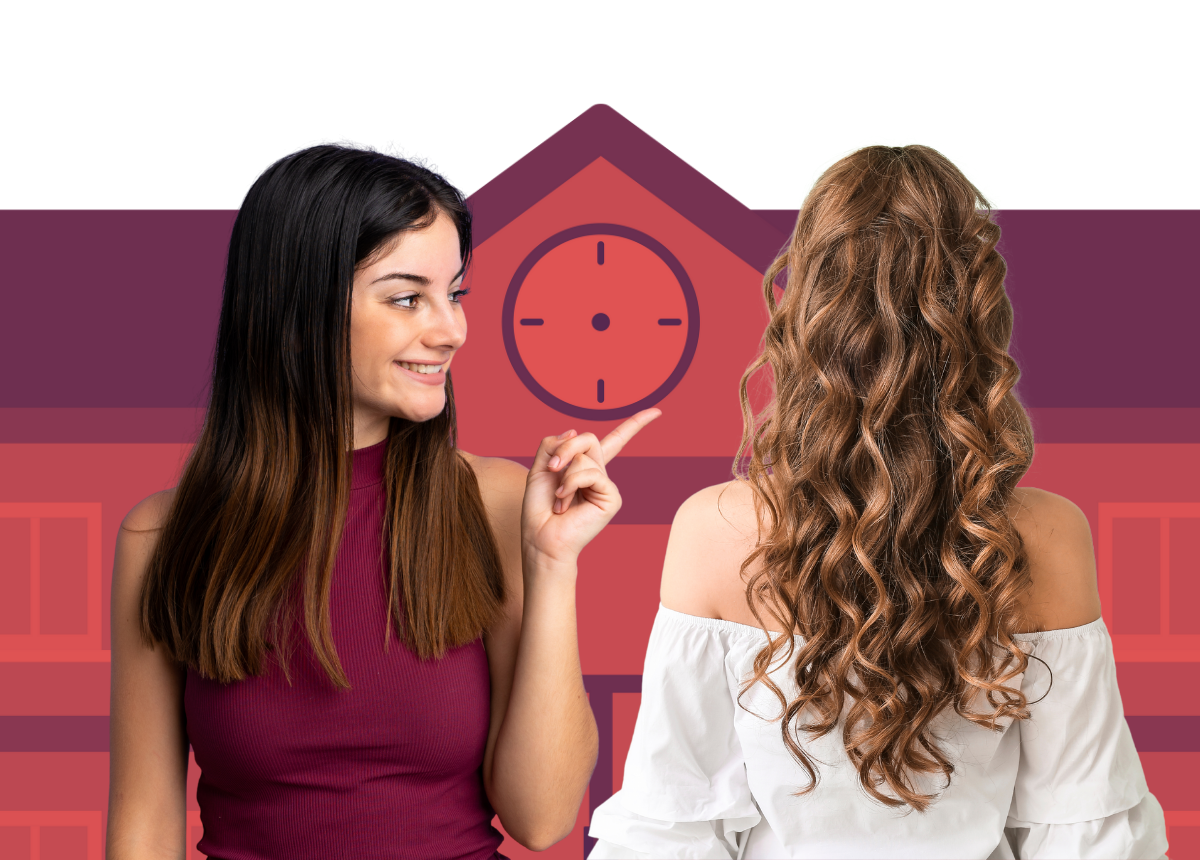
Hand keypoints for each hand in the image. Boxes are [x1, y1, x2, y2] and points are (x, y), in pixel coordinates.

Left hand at [521, 409, 660, 570]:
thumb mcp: (540, 468)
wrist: (540, 537)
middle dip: (566, 448)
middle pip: (589, 438)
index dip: (635, 425)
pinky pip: (590, 473)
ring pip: (585, 455)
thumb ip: (553, 444)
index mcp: (586, 467)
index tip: (657, 412)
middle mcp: (600, 475)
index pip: (615, 441)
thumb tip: (573, 431)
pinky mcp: (611, 498)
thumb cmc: (539, 507)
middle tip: (552, 467)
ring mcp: (607, 486)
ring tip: (558, 497)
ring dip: (563, 473)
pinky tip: (564, 501)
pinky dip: (571, 483)